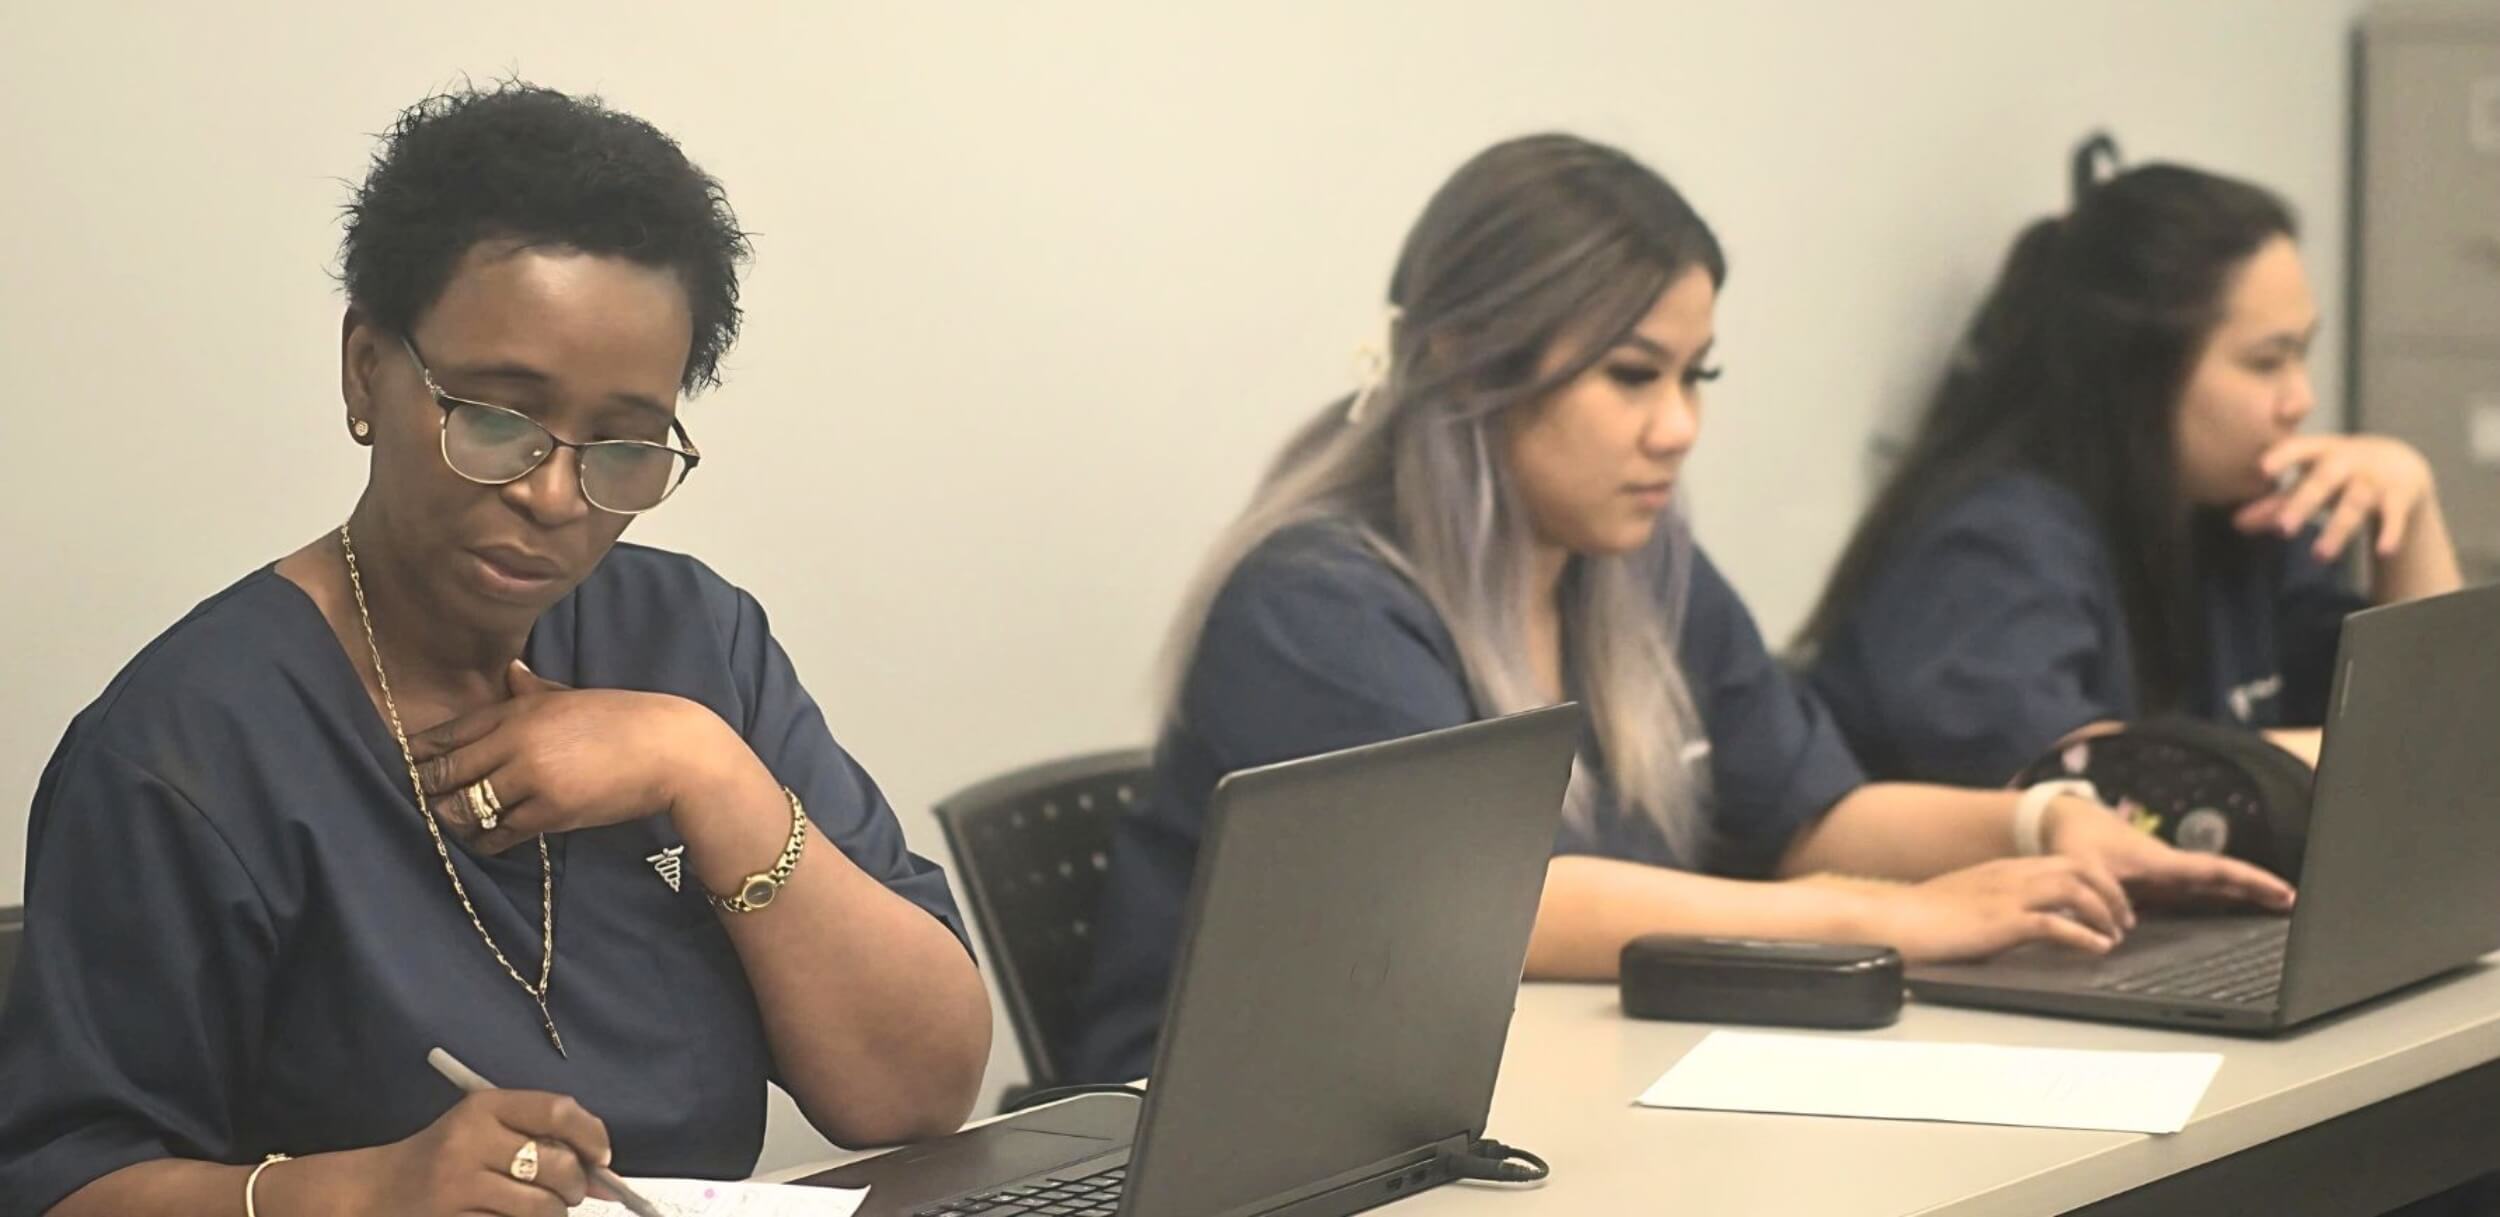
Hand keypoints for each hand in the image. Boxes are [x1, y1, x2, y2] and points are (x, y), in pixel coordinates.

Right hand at [353, 1089, 614, 1215]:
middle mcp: (470, 1142)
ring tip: (541, 1210)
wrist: (374, 1191)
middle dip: (575, 1186)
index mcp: (483, 1107)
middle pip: (558, 1165)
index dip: (592, 1135)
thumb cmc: (444, 1158)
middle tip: (567, 1192)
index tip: (602, 1158)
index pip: (557, 1111)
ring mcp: (458, 1187)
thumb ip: (540, 1139)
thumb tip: (603, 1176)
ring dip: (554, 1214)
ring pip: (542, 1208)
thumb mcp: (483, 1130)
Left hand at [410, 661, 746, 852]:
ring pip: (465, 807)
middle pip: (446, 772)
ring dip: (452, 818)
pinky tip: (482, 839)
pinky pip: (498, 832)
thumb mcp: (573, 697)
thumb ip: (533, 690)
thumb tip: (510, 672)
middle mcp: (517, 742)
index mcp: (520, 709)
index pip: (450, 733)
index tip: (409, 763)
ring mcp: (531, 779)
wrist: (671, 750)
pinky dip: (485, 838)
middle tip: (419, 798)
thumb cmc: (625, 720)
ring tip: (447, 822)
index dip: (421, 752)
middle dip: (427, 788)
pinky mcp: (549, 812)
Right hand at [1866, 857, 2130, 962]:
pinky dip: (2083, 936)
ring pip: (2075, 890)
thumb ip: (1996, 900)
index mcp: (2004, 868)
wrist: (1895, 919)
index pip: (2065, 861)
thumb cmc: (1923, 916)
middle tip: (2124, 920)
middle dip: (2110, 892)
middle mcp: (2012, 875)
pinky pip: (2056, 924)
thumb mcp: (1967, 898)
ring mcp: (2008, 896)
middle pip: (2080, 868)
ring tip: (2115, 936)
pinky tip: (2096, 948)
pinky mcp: (2003, 922)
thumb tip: (2018, 918)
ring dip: (2103, 912)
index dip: (2096, 880)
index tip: (2109, 904)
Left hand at [2046, 796, 2297, 912]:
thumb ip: (2101, 894)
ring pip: (2213, 886)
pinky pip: (2194, 894)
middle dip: (2258, 888)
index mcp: (2163, 863)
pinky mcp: (2156, 886)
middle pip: (2224, 879)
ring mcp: (2167, 877)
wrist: (2065, 823)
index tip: (2282, 890)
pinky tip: (2233, 910)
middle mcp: (2172, 869)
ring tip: (2278, 909)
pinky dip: (2217, 900)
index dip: (2249, 880)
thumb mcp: (2081, 867)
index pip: (2216, 871)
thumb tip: (2125, 927)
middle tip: (2294, 903)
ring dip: (2242, 895)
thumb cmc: (2075, 843)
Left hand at [2236, 434, 2438, 561]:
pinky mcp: (2400, 497)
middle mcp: (2348, 461)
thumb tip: (2236, 523)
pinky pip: (2395, 516)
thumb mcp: (2309, 480)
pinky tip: (2383, 552)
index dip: (2282, 456)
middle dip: (2304, 503)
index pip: (2299, 449)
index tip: (2262, 469)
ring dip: (2338, 530)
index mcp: (2321, 451)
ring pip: (2356, 504)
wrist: (2400, 462)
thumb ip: (2275, 502)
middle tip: (2283, 529)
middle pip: (2325, 480)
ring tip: (2320, 556)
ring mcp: (2375, 479)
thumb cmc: (2338, 472)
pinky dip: (2391, 532)